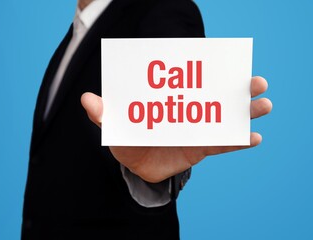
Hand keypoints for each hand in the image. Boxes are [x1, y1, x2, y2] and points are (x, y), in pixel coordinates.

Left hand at [81, 76, 272, 182]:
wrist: (136, 166)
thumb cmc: (126, 140)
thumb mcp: (114, 126)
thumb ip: (103, 113)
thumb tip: (88, 99)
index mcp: (169, 99)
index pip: (189, 80)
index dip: (206, 70)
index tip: (224, 61)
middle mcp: (187, 110)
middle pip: (215, 96)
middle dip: (237, 88)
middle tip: (255, 81)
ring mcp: (196, 128)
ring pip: (224, 117)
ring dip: (245, 111)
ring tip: (263, 105)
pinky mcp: (201, 148)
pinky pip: (222, 144)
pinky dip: (238, 140)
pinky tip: (254, 137)